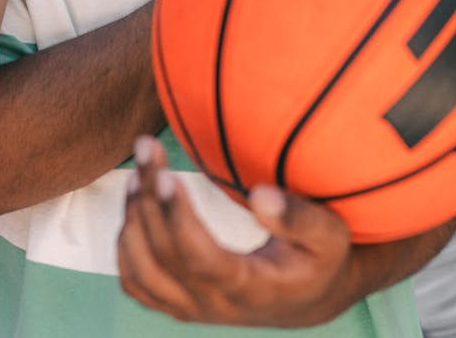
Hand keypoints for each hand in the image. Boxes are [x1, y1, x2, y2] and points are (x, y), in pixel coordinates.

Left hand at [118, 135, 355, 327]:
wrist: (310, 297)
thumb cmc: (321, 258)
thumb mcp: (329, 236)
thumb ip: (299, 218)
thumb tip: (260, 196)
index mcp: (251, 290)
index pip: (200, 259)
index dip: (178, 219)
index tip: (167, 175)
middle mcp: (215, 305)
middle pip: (162, 258)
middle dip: (148, 198)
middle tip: (147, 146)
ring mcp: (192, 308)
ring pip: (141, 272)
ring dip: (132, 219)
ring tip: (139, 171)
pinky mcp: (178, 303)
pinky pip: (137, 283)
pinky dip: (126, 245)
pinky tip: (136, 204)